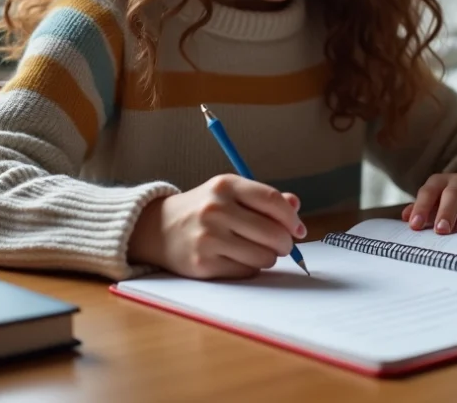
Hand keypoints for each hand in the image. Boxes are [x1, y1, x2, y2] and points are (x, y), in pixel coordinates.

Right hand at [127, 174, 304, 278]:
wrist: (157, 228)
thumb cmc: (203, 209)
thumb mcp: (229, 193)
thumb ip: (263, 198)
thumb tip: (295, 206)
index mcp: (226, 185)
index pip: (272, 201)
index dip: (292, 218)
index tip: (299, 230)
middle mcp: (216, 210)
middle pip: (273, 233)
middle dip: (285, 243)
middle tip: (282, 245)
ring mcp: (208, 238)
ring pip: (263, 256)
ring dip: (268, 257)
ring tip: (256, 250)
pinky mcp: (203, 264)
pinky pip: (246, 272)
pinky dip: (250, 268)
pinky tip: (238, 259)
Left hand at [401, 164, 456, 234]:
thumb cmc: (449, 197)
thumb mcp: (434, 198)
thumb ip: (420, 208)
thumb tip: (405, 217)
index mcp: (439, 182)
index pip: (428, 193)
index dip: (421, 208)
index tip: (415, 226)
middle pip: (452, 194)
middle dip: (446, 212)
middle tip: (441, 230)